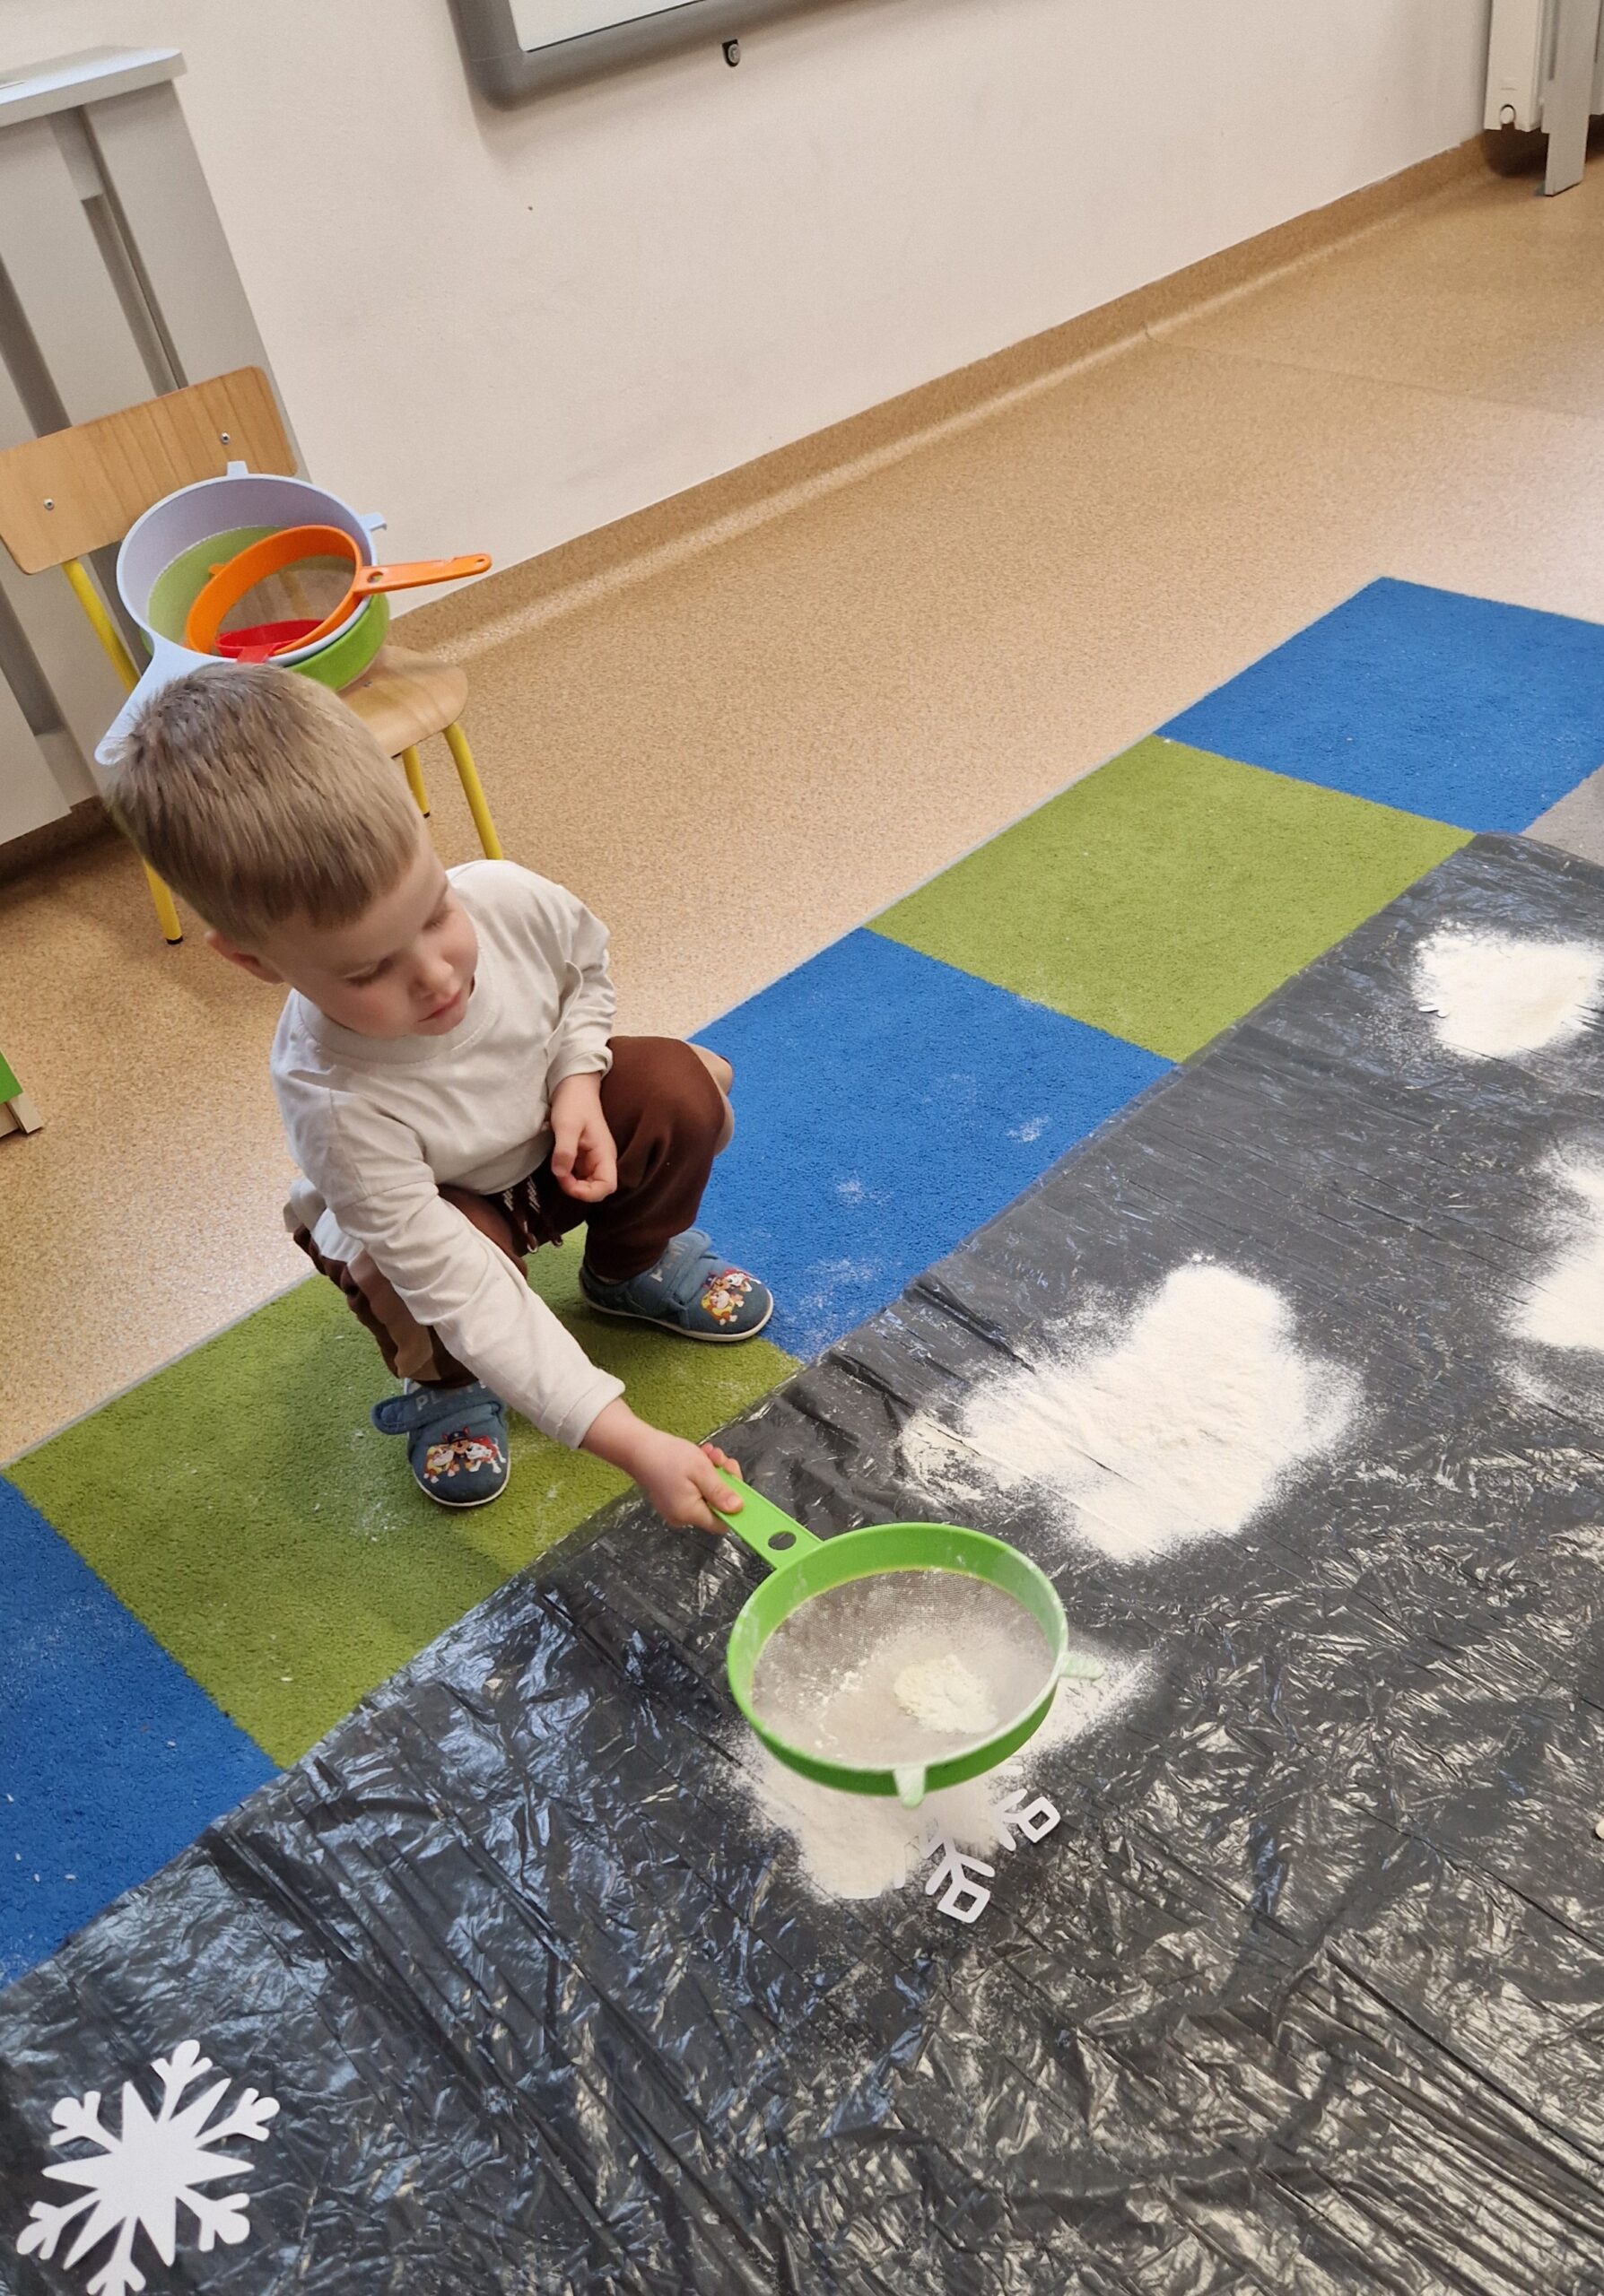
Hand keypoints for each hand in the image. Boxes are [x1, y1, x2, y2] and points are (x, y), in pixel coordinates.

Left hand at [549, 1072, 617, 1203]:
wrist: (574, 1085)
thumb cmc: (574, 1102)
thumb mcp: (567, 1126)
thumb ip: (565, 1151)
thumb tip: (560, 1174)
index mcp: (604, 1154)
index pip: (607, 1186)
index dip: (589, 1193)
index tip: (568, 1183)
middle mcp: (602, 1159)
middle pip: (598, 1189)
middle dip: (578, 1190)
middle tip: (560, 1176)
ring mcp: (593, 1158)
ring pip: (588, 1184)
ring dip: (572, 1184)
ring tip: (558, 1170)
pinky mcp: (583, 1156)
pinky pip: (579, 1174)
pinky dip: (569, 1176)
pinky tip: (559, 1166)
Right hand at [582, 1401, 741, 1533]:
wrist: (637, 1447)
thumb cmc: (667, 1457)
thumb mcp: (701, 1470)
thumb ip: (720, 1492)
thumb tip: (738, 1509)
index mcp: (689, 1513)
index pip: (722, 1523)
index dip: (734, 1504)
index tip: (736, 1481)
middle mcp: (682, 1517)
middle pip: (716, 1506)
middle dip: (723, 1480)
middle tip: (721, 1459)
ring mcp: (676, 1509)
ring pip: (707, 1495)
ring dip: (713, 1473)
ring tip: (708, 1454)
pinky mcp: (673, 1499)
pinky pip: (695, 1491)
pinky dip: (701, 1475)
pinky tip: (700, 1457)